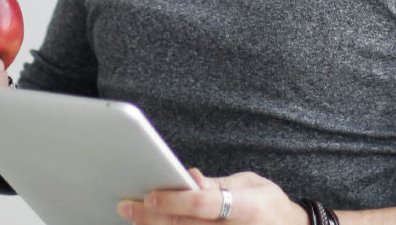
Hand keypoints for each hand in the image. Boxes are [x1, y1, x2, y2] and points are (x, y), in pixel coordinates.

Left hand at [117, 168, 307, 224]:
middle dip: (152, 216)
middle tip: (127, 205)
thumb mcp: (250, 184)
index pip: (204, 205)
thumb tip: (190, 178)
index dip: (175, 200)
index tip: (150, 194)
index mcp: (247, 208)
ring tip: (133, 215)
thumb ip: (218, 185)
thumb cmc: (269, 204)